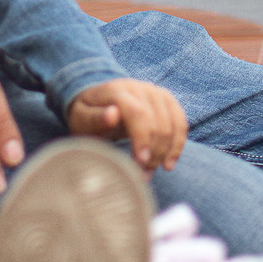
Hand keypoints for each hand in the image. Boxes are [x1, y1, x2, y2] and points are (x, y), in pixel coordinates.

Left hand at [66, 79, 187, 173]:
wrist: (97, 102)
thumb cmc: (87, 115)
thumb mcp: (82, 118)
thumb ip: (95, 118)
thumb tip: (112, 114)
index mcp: (116, 90)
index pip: (137, 112)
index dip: (142, 138)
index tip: (140, 162)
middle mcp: (139, 87)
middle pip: (157, 120)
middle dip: (153, 152)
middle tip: (141, 174)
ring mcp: (155, 92)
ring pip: (172, 123)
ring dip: (165, 152)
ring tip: (149, 172)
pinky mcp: (167, 101)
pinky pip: (180, 123)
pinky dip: (177, 145)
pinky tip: (168, 163)